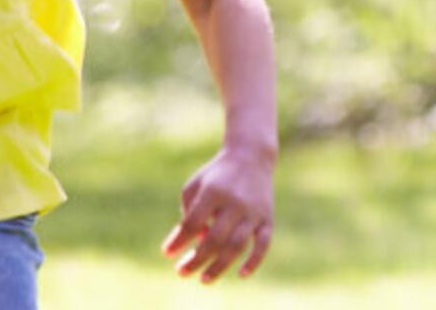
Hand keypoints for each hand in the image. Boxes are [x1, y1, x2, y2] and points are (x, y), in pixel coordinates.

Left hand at [162, 145, 274, 282]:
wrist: (251, 156)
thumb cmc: (216, 174)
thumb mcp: (195, 185)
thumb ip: (190, 214)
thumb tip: (197, 244)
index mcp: (213, 191)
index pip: (193, 223)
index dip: (179, 241)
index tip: (168, 254)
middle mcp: (235, 202)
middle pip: (214, 239)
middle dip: (196, 259)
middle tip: (182, 272)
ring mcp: (253, 211)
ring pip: (237, 245)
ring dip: (219, 266)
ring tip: (204, 279)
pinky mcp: (267, 217)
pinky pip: (263, 243)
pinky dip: (254, 261)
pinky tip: (241, 274)